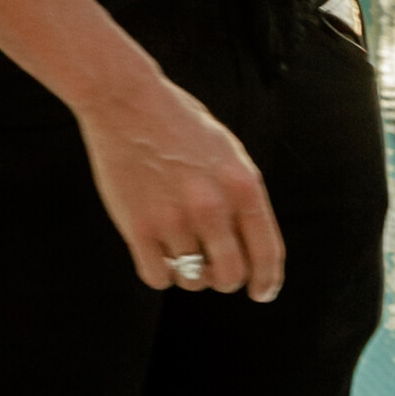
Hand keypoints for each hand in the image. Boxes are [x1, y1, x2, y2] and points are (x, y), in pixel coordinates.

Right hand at [74, 66, 285, 301]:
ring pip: (192, 279)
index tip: (262, 293)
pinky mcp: (138, 228)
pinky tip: (157, 252)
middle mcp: (212, 207)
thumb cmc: (180, 125)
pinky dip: (160, 272)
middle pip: (230, 276)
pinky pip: (157, 277)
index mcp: (242, 185)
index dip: (268, 281)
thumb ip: (243, 196)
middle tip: (215, 270)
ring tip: (181, 248)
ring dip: (190, 273)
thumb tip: (250, 247)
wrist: (126, 102)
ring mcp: (174, 220)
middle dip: (226, 279)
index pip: (267, 253)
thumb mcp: (228, 152)